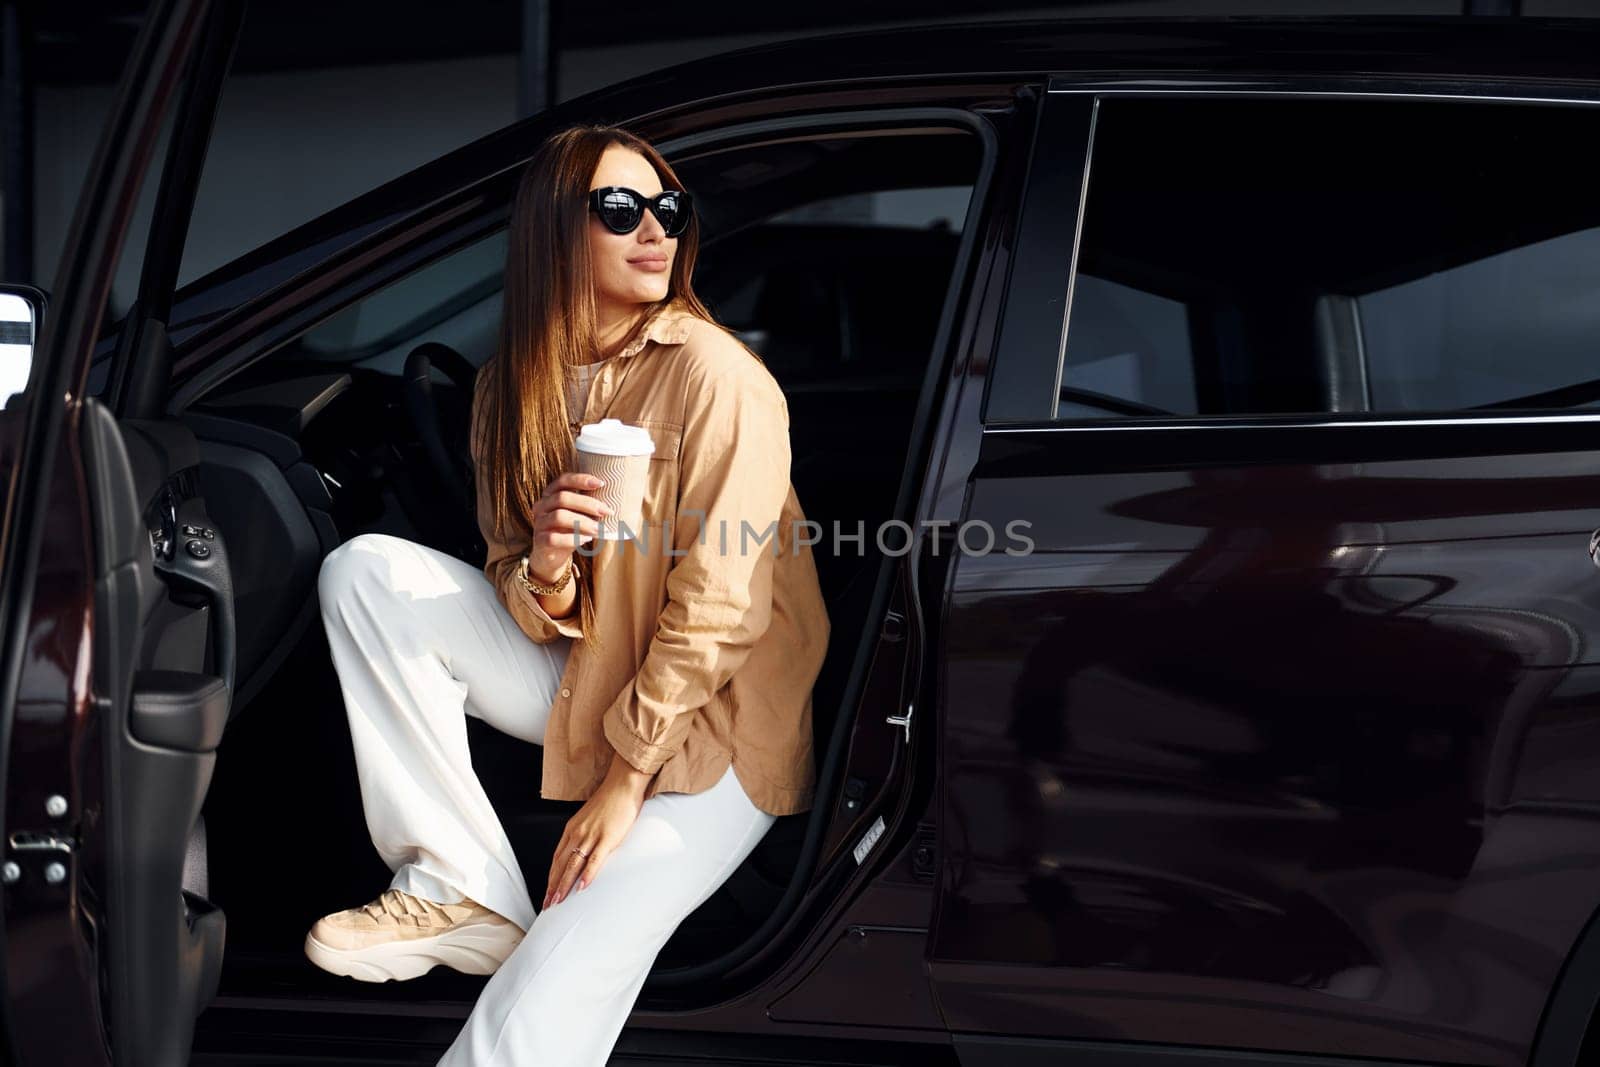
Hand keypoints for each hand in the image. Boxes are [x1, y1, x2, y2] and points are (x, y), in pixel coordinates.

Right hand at [528, 472, 611, 582]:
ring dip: (583, 522)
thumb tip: (612, 504)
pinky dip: (573, 538)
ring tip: (599, 530)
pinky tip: (586, 540)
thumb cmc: (568, 532)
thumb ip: (588, 508)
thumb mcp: (578, 516)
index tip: (602, 483)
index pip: (563, 481)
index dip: (581, 480)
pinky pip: (554, 538)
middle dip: (588, 504)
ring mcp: (539, 523)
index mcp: (551, 495)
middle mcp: (542, 506)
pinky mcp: (540, 541)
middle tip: (607, 512)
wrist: (551, 557)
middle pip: (562, 498)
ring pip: (559, 516)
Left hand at [543, 755, 650, 907]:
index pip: (556, 858)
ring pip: (572, 865)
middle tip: (548, 904)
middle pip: (560, 864)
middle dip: (553, 886)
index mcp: (571, 829)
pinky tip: (582, 887)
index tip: (548, 892)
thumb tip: (582, 850)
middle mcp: (577, 833)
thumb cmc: (610, 801)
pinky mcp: (607, 838)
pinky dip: (587, 874)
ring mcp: (591, 836)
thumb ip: (584, 834)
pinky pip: (594, 860)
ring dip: (564, 885)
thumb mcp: (590, 818)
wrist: (622, 785)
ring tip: (558, 901)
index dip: (551, 877)